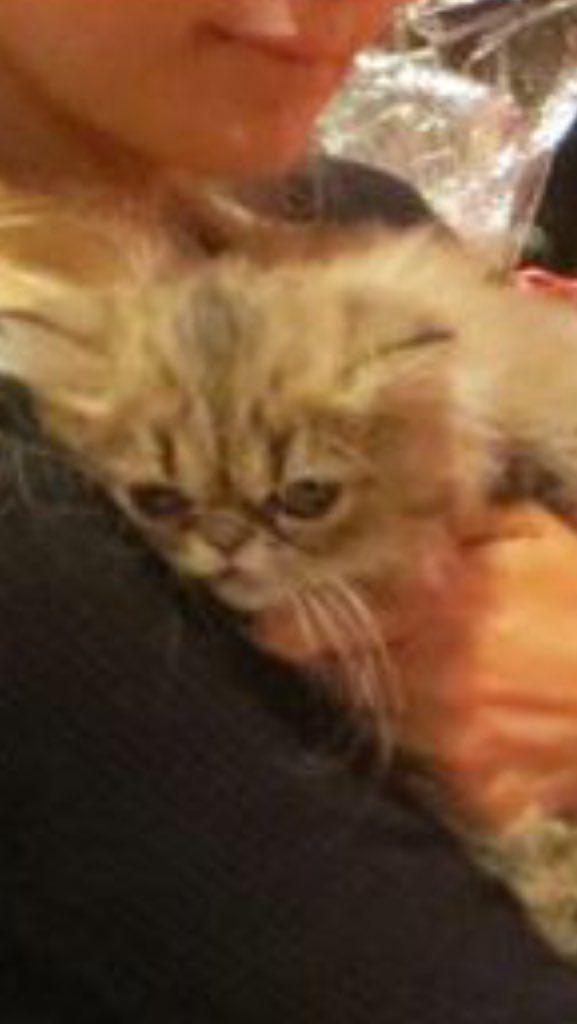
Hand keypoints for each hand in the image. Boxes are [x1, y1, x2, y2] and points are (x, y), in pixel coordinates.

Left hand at [259, 506, 576, 831]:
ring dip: (380, 701)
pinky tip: (456, 727)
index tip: (267, 624)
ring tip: (413, 680)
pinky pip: (430, 774)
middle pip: (342, 680)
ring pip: (379, 724)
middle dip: (331, 662)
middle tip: (331, 646)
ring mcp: (453, 743)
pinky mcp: (482, 792)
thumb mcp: (536, 536)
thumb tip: (405, 515)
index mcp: (440, 609)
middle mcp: (432, 678)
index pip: (328, 624)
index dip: (289, 625)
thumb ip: (463, 531)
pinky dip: (433, 752)